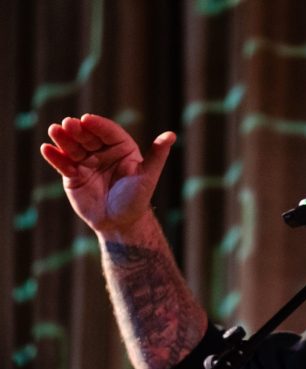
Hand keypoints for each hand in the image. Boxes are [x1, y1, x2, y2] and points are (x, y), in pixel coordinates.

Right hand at [40, 114, 175, 232]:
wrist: (120, 223)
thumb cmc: (137, 198)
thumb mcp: (148, 175)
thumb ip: (157, 154)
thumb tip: (172, 134)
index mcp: (122, 147)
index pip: (108, 131)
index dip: (97, 125)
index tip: (86, 119)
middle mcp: (103, 152)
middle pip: (88, 137)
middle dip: (77, 130)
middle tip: (67, 124)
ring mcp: (87, 162)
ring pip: (73, 147)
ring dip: (63, 139)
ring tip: (54, 130)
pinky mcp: (73, 175)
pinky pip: (63, 164)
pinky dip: (55, 156)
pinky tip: (46, 149)